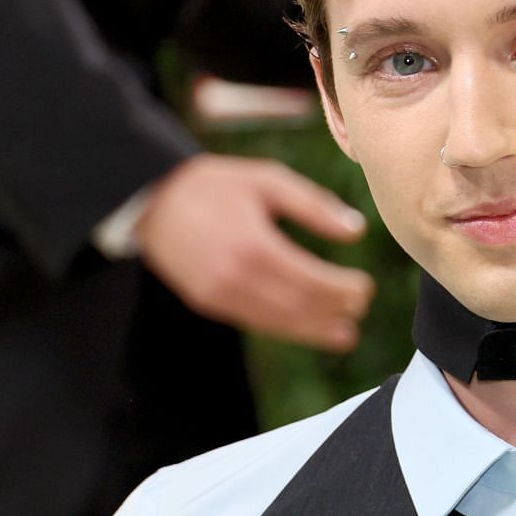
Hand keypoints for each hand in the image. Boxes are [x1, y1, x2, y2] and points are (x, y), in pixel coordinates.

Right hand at [136, 155, 374, 351]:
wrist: (150, 198)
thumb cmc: (214, 184)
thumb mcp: (267, 180)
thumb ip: (314, 206)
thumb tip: (356, 231)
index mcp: (256, 245)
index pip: (312, 281)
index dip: (343, 291)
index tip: (365, 289)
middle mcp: (237, 278)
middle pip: (298, 307)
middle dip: (334, 311)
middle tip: (360, 310)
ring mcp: (219, 295)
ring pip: (277, 323)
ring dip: (314, 332)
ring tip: (344, 335)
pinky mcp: (207, 302)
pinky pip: (254, 321)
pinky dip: (285, 328)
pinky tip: (306, 328)